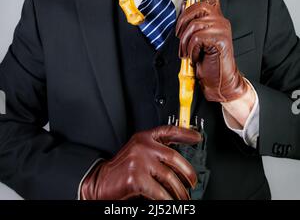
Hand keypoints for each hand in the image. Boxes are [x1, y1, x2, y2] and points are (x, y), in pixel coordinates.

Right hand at [80, 125, 201, 199]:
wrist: (99, 181)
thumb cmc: (120, 170)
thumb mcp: (138, 153)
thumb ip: (155, 152)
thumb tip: (178, 163)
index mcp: (144, 138)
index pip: (169, 130)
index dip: (185, 133)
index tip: (197, 137)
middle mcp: (143, 146)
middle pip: (174, 157)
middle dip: (188, 172)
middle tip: (193, 182)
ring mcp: (139, 161)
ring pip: (169, 177)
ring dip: (180, 192)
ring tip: (183, 199)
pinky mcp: (136, 178)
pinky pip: (159, 192)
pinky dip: (168, 201)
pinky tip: (170, 203)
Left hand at [175, 0, 247, 102]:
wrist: (219, 81)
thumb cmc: (207, 61)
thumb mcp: (196, 41)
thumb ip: (192, 25)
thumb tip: (180, 13)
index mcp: (215, 18)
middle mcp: (220, 20)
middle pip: (197, 7)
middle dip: (182, 22)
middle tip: (180, 38)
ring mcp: (222, 28)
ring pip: (194, 24)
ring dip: (185, 41)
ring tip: (188, 52)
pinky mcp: (221, 39)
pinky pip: (197, 36)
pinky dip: (191, 47)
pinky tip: (195, 55)